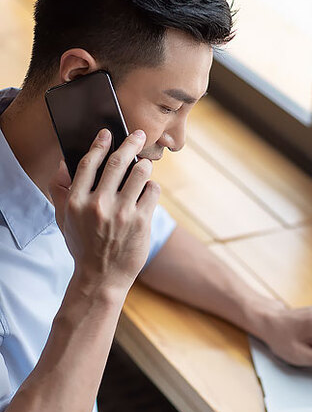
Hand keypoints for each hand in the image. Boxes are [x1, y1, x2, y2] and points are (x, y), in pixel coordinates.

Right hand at [49, 128, 159, 296]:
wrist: (101, 278)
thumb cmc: (82, 246)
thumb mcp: (63, 219)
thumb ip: (60, 190)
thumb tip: (64, 162)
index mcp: (76, 202)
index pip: (88, 163)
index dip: (100, 144)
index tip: (108, 133)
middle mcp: (98, 205)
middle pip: (118, 162)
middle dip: (131, 143)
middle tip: (139, 135)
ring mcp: (122, 213)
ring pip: (140, 173)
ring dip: (145, 165)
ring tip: (145, 165)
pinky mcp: (142, 222)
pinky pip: (152, 191)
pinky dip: (152, 187)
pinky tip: (148, 190)